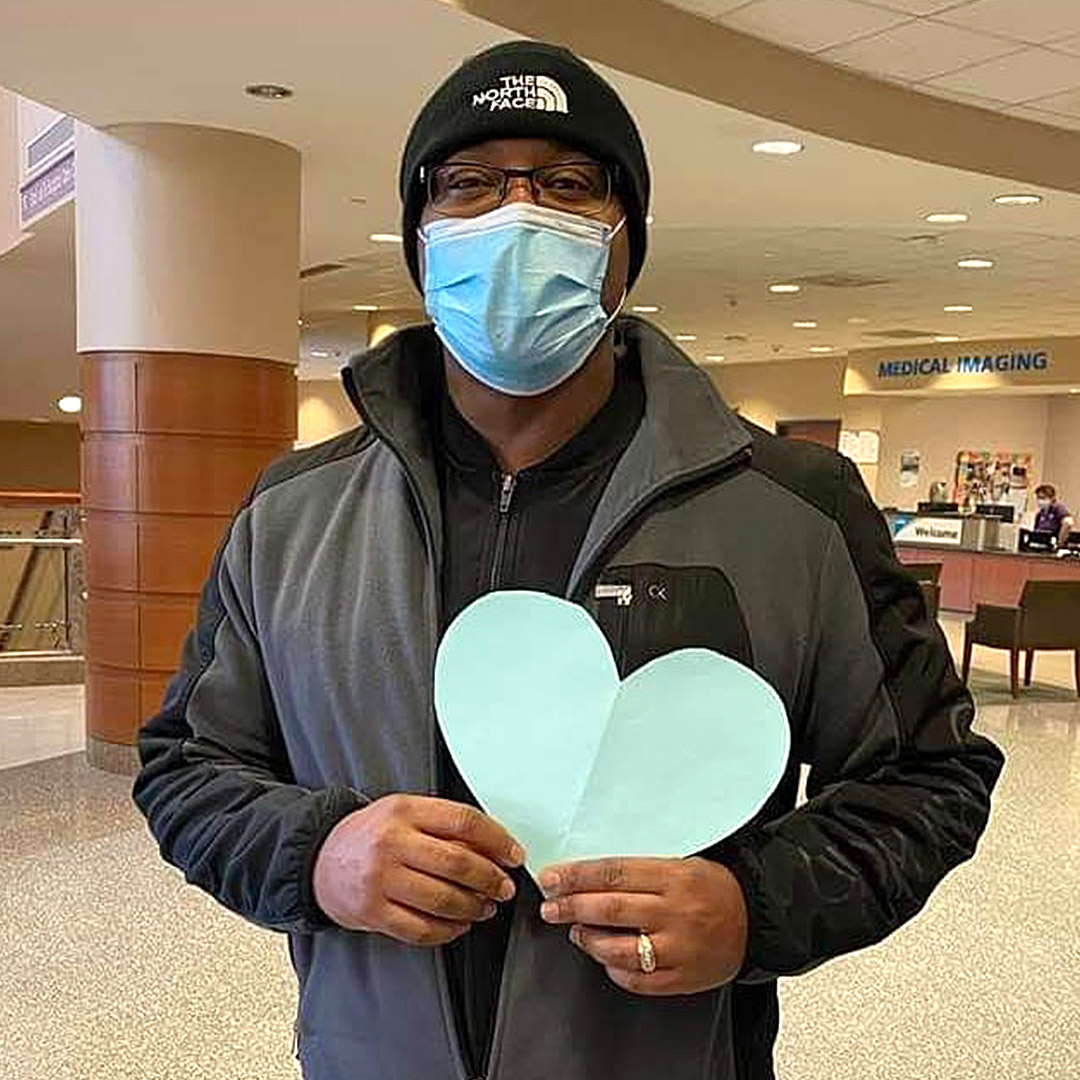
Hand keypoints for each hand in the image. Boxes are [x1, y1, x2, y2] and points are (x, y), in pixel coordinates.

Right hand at [313, 794, 523, 945]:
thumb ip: (442, 823)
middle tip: (504, 887)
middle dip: (491, 879)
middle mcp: (392, 843)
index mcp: (404, 810)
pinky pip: (421, 928)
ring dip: (474, 907)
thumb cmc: (371, 835)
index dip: (497, 840)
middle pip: (457, 863)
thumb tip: (492, 846)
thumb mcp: (403, 811)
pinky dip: (448, 930)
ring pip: (443, 899)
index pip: (463, 821)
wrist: (320, 859)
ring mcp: (381, 879)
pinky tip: (460, 924)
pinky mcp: (373, 912)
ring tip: (485, 907)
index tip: (513, 854)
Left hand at [538, 856, 747, 995]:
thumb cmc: (712, 886)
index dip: (577, 876)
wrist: (755, 917)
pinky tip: (606, 958)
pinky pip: (637, 980)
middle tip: (550, 907)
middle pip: (610, 909)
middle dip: (572, 907)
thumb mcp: (680, 862)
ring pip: (619, 949)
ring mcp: (679, 948)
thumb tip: (589, 873)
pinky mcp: (682, 977)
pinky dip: (614, 970)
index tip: (553, 878)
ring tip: (576, 931)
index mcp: (673, 877)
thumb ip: (639, 870)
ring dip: (589, 940)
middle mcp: (675, 912)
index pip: (613, 873)